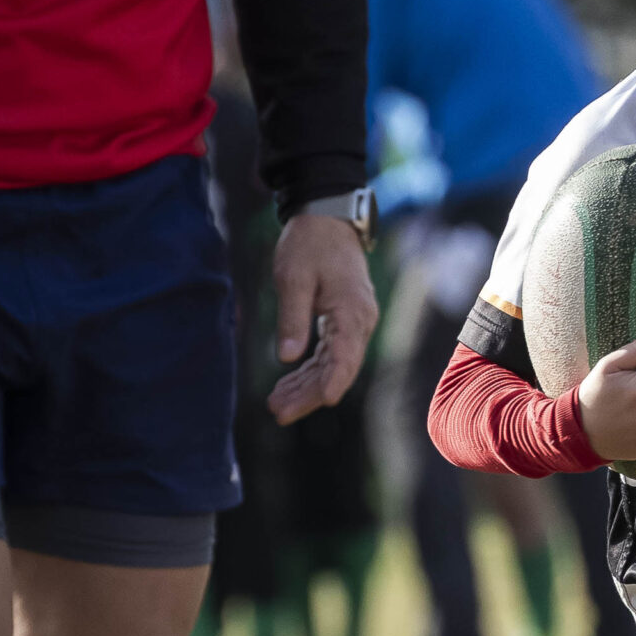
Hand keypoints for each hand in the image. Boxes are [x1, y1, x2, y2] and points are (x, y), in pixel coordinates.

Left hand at [266, 213, 379, 423]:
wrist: (328, 221)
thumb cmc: (310, 245)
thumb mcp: (294, 278)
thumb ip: (292, 318)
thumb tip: (288, 357)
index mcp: (351, 312)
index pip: (345, 356)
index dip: (333, 381)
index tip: (322, 401)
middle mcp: (360, 322)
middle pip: (339, 368)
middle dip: (309, 394)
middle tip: (278, 413)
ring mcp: (354, 323)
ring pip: (333, 365)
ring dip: (306, 386)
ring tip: (275, 405)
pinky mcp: (344, 322)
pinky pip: (330, 354)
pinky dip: (309, 370)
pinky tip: (287, 384)